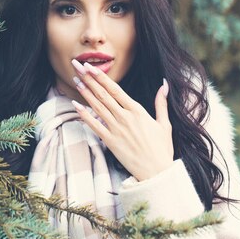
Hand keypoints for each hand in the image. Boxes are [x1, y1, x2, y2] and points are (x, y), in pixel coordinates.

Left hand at [70, 60, 174, 180]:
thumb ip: (161, 103)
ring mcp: (116, 129)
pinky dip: (84, 115)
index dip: (101, 77)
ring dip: (84, 93)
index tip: (90, 67)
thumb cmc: (161, 148)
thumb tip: (164, 85)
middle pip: (103, 94)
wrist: (157, 171)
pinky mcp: (110, 142)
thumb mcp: (164, 124)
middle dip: (88, 79)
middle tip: (77, 66)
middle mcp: (124, 117)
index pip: (115, 89)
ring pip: (97, 107)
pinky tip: (75, 106)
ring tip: (75, 80)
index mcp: (137, 111)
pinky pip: (94, 126)